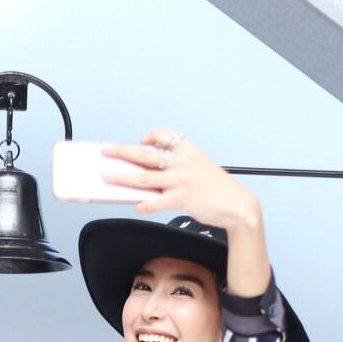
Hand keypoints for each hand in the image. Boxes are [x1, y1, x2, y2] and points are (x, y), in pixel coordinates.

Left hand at [102, 129, 260, 231]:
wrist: (237, 204)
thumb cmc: (215, 187)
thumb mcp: (198, 167)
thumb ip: (175, 167)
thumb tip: (146, 175)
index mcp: (187, 150)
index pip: (163, 136)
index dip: (148, 137)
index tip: (139, 141)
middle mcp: (182, 161)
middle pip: (146, 153)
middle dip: (122, 151)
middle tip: (105, 149)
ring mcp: (181, 180)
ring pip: (144, 177)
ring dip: (123, 176)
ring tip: (108, 176)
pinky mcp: (181, 198)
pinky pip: (155, 201)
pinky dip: (144, 204)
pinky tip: (137, 205)